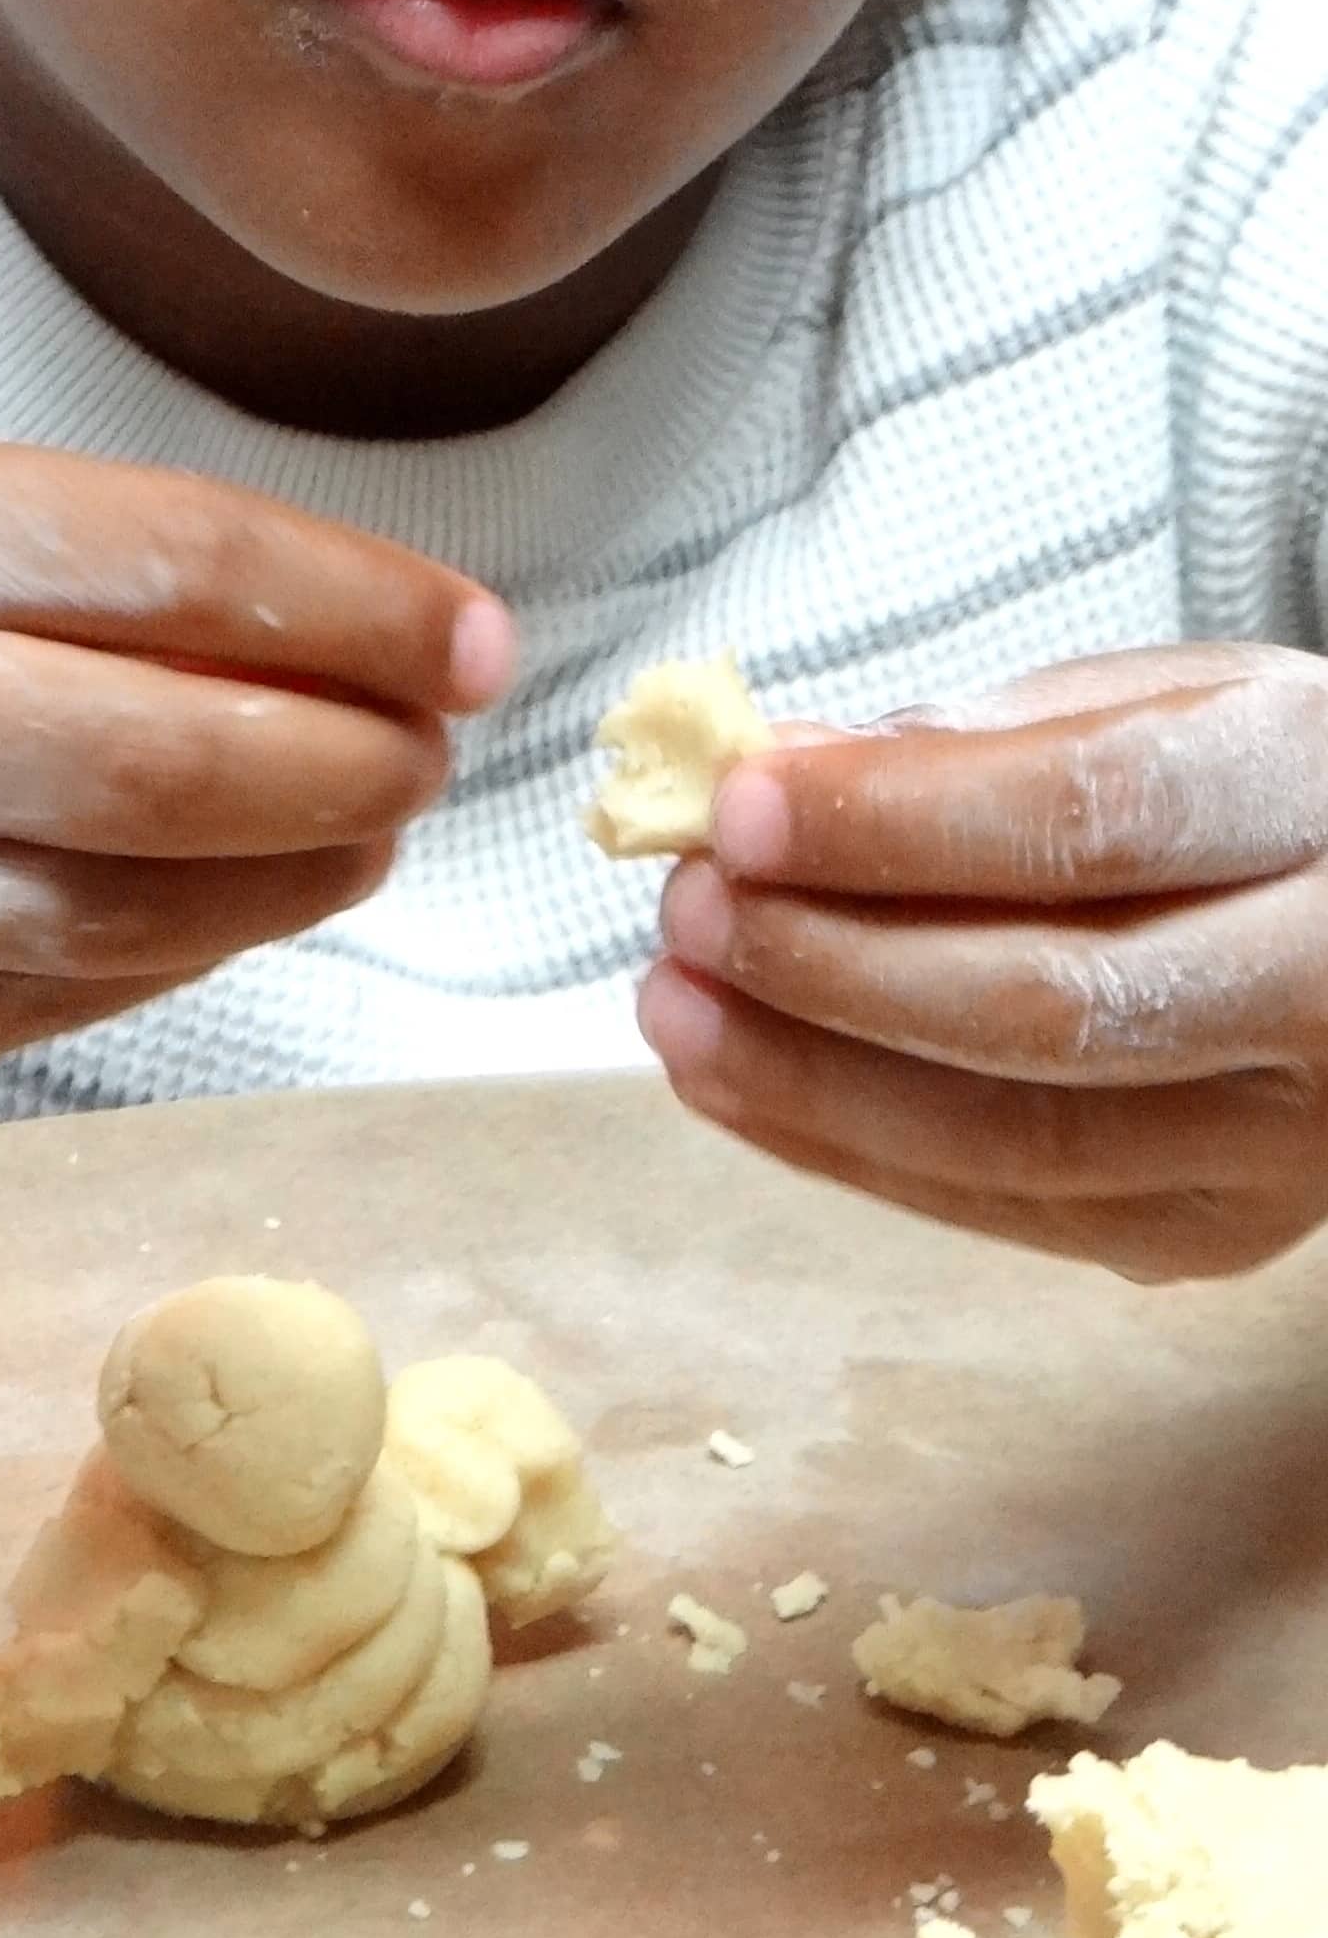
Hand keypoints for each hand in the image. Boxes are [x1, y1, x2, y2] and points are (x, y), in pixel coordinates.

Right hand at [0, 430, 511, 1117]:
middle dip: (350, 766)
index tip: (466, 640)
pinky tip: (228, 911)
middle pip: (166, 764)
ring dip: (287, 882)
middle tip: (427, 757)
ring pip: (122, 917)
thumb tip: (330, 644)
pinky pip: (41, 1007)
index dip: (356, 610)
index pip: (168, 566)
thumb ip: (71, 570)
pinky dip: (170, 959)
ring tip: (361, 836)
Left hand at [639, 646, 1327, 1282]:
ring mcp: (1284, 1143)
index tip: (737, 805)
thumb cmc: (1261, 795)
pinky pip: (1002, 1206)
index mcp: (1321, 804)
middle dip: (829, 962)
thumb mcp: (1162, 704)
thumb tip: (776, 769)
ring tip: (675, 1002)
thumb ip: (978, 738)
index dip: (895, 822)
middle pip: (1045, 1004)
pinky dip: (844, 1146)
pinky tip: (732, 1081)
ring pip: (1013, 1135)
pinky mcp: (1214, 1233)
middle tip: (686, 908)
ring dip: (806, 1074)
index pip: (1092, 821)